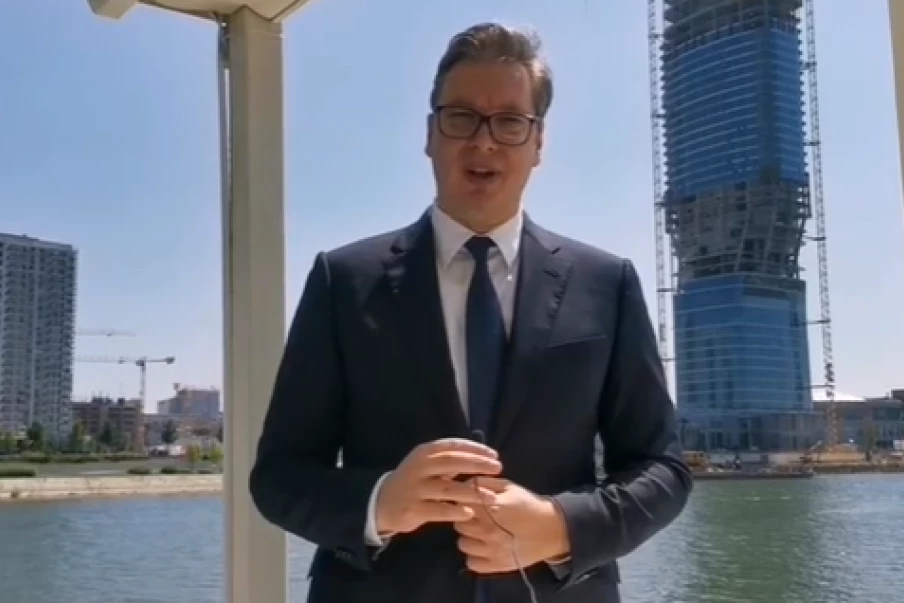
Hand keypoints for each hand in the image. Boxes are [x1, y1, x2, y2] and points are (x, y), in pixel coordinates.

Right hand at [375, 438, 502, 535]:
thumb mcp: (426, 465)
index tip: (494, 455)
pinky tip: (470, 513)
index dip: (475, 449)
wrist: (382, 502)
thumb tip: (482, 457)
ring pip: (448, 489)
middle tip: (498, 469)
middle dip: (477, 465)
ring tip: (492, 498)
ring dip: (473, 492)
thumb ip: (449, 460)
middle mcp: (419, 468)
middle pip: (452, 462)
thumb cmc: (414, 481)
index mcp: (424, 453)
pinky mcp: (414, 509)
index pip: (452, 446)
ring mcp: (416, 489)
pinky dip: (456, 511)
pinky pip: (440, 510)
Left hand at [454, 477, 569, 573]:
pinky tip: (484, 548)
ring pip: (462, 543)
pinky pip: (471, 562)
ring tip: (480, 533)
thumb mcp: (508, 487)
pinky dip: (474, 556)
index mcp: (490, 507)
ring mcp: (491, 550)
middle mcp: (487, 530)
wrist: (552, 529)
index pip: (460, 503)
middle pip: (459, 524)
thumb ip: (484, 483)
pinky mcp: (496, 566)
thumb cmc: (528, 505)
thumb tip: (464, 484)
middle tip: (476, 517)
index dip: (461, 500)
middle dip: (465, 518)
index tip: (468, 501)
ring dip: (469, 537)